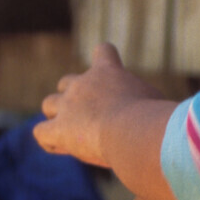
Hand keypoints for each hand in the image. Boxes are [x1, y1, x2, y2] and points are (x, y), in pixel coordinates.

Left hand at [35, 43, 165, 166]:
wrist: (134, 132)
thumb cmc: (154, 117)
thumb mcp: (156, 101)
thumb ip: (146, 101)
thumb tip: (158, 115)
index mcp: (109, 71)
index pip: (103, 51)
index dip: (104, 60)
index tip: (110, 73)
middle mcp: (83, 84)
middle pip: (67, 81)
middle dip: (74, 96)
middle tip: (93, 117)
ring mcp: (67, 106)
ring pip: (48, 104)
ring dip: (57, 116)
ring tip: (74, 134)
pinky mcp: (58, 130)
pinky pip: (41, 133)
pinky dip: (50, 140)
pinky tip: (64, 148)